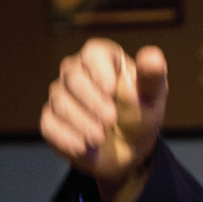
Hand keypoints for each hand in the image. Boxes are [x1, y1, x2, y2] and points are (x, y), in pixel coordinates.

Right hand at [40, 38, 168, 201]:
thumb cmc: (141, 114)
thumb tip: (152, 56)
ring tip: (100, 137)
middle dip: (92, 101)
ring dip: (81, 121)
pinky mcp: (52, 119)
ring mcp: (62, 95)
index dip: (99, 69)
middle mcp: (79, 71)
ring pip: (60, 101)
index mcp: (106, 59)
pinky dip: (65, 137)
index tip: (111, 90)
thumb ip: (151, 78)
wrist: (128, 148)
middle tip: (111, 120)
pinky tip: (82, 146)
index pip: (94, 53)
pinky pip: (49, 124)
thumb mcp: (153, 98)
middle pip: (73, 77)